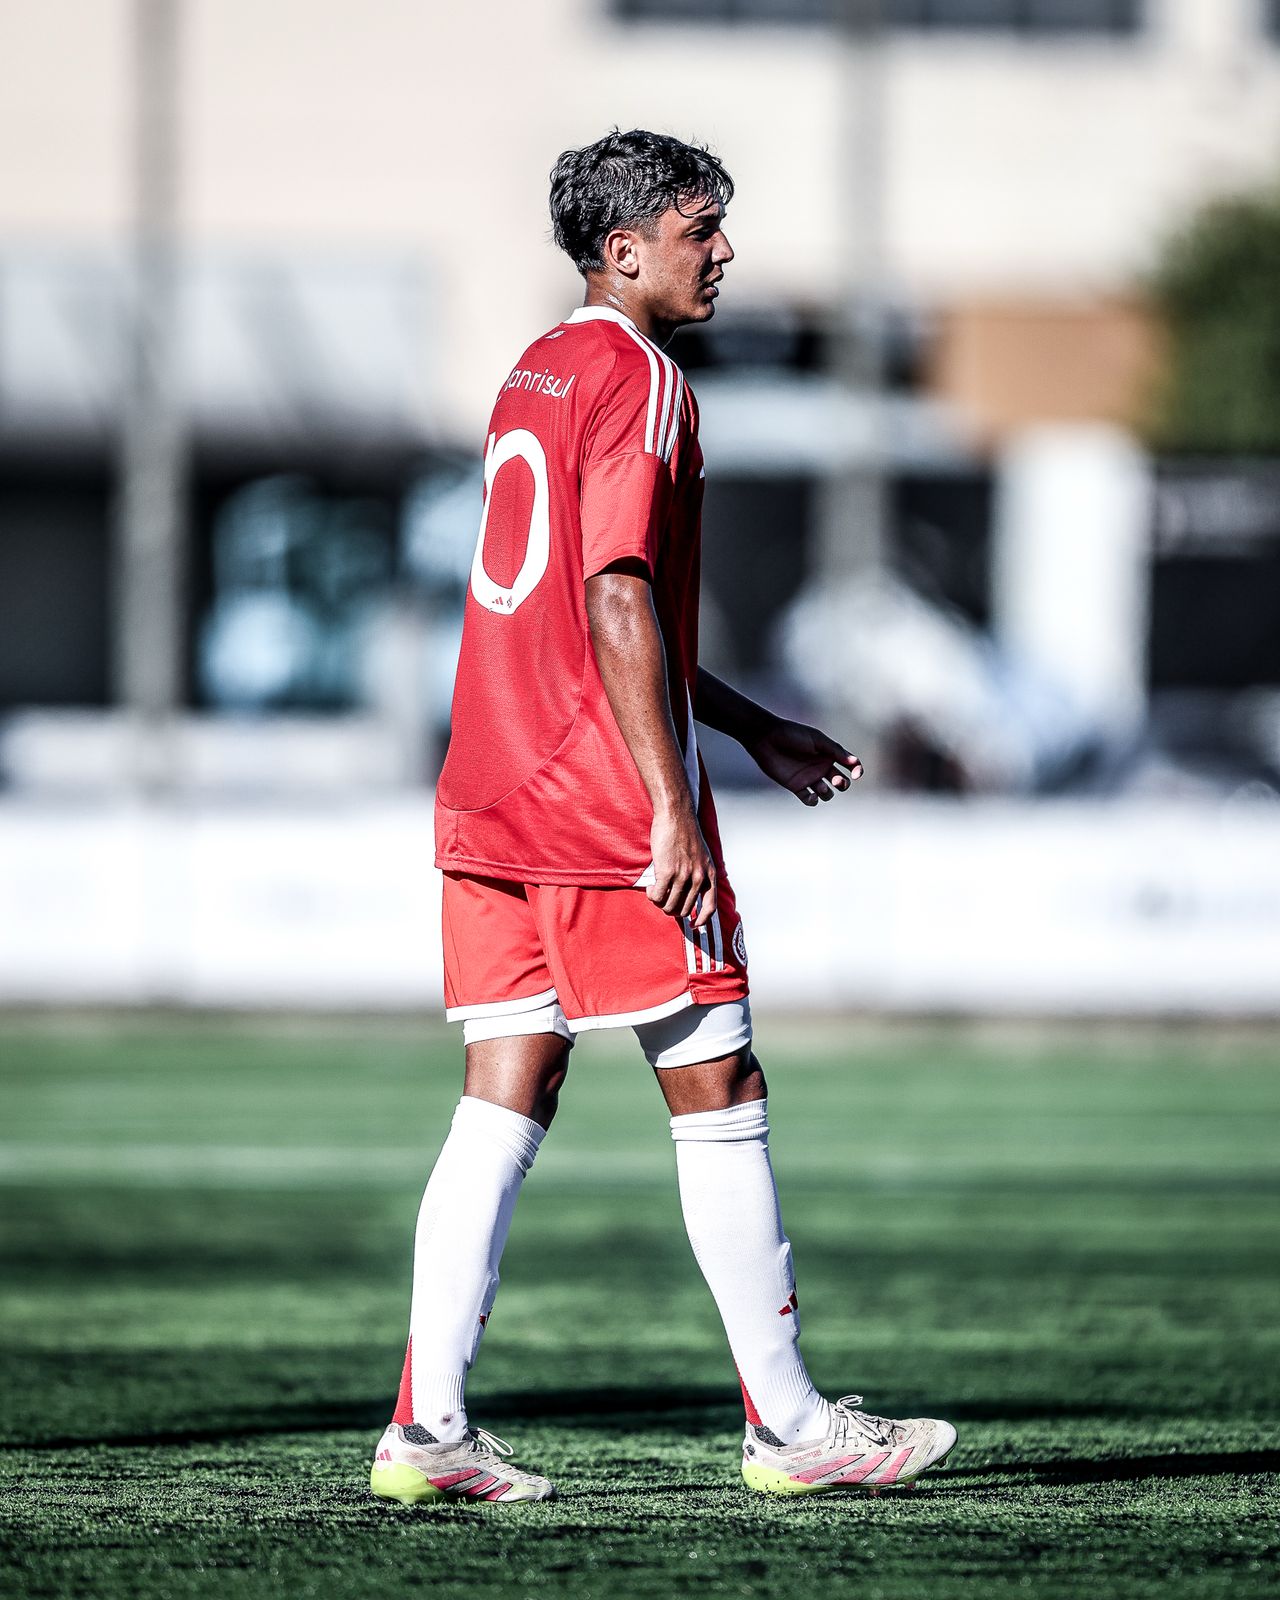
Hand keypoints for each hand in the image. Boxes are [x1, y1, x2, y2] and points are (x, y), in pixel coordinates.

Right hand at [648, 805, 717, 927]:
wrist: (676, 816)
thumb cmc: (685, 834)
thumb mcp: (702, 856)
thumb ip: (699, 873)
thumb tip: (691, 892)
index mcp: (710, 874)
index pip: (711, 907)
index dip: (702, 920)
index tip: (694, 926)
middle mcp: (698, 878)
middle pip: (685, 909)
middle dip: (672, 909)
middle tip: (664, 901)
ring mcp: (683, 876)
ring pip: (669, 905)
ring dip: (660, 903)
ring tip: (656, 891)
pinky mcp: (667, 872)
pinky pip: (657, 895)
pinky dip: (652, 895)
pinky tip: (651, 887)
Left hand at [748, 720, 862, 805]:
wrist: (767, 739)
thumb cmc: (792, 735)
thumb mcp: (817, 740)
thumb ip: (835, 751)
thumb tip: (855, 762)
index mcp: (829, 754)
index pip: (850, 765)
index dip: (857, 770)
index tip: (856, 774)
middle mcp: (821, 767)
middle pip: (841, 782)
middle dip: (843, 784)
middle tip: (836, 781)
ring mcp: (809, 778)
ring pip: (827, 794)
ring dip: (828, 793)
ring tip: (820, 787)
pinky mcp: (796, 786)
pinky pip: (810, 800)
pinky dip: (813, 801)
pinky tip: (812, 796)